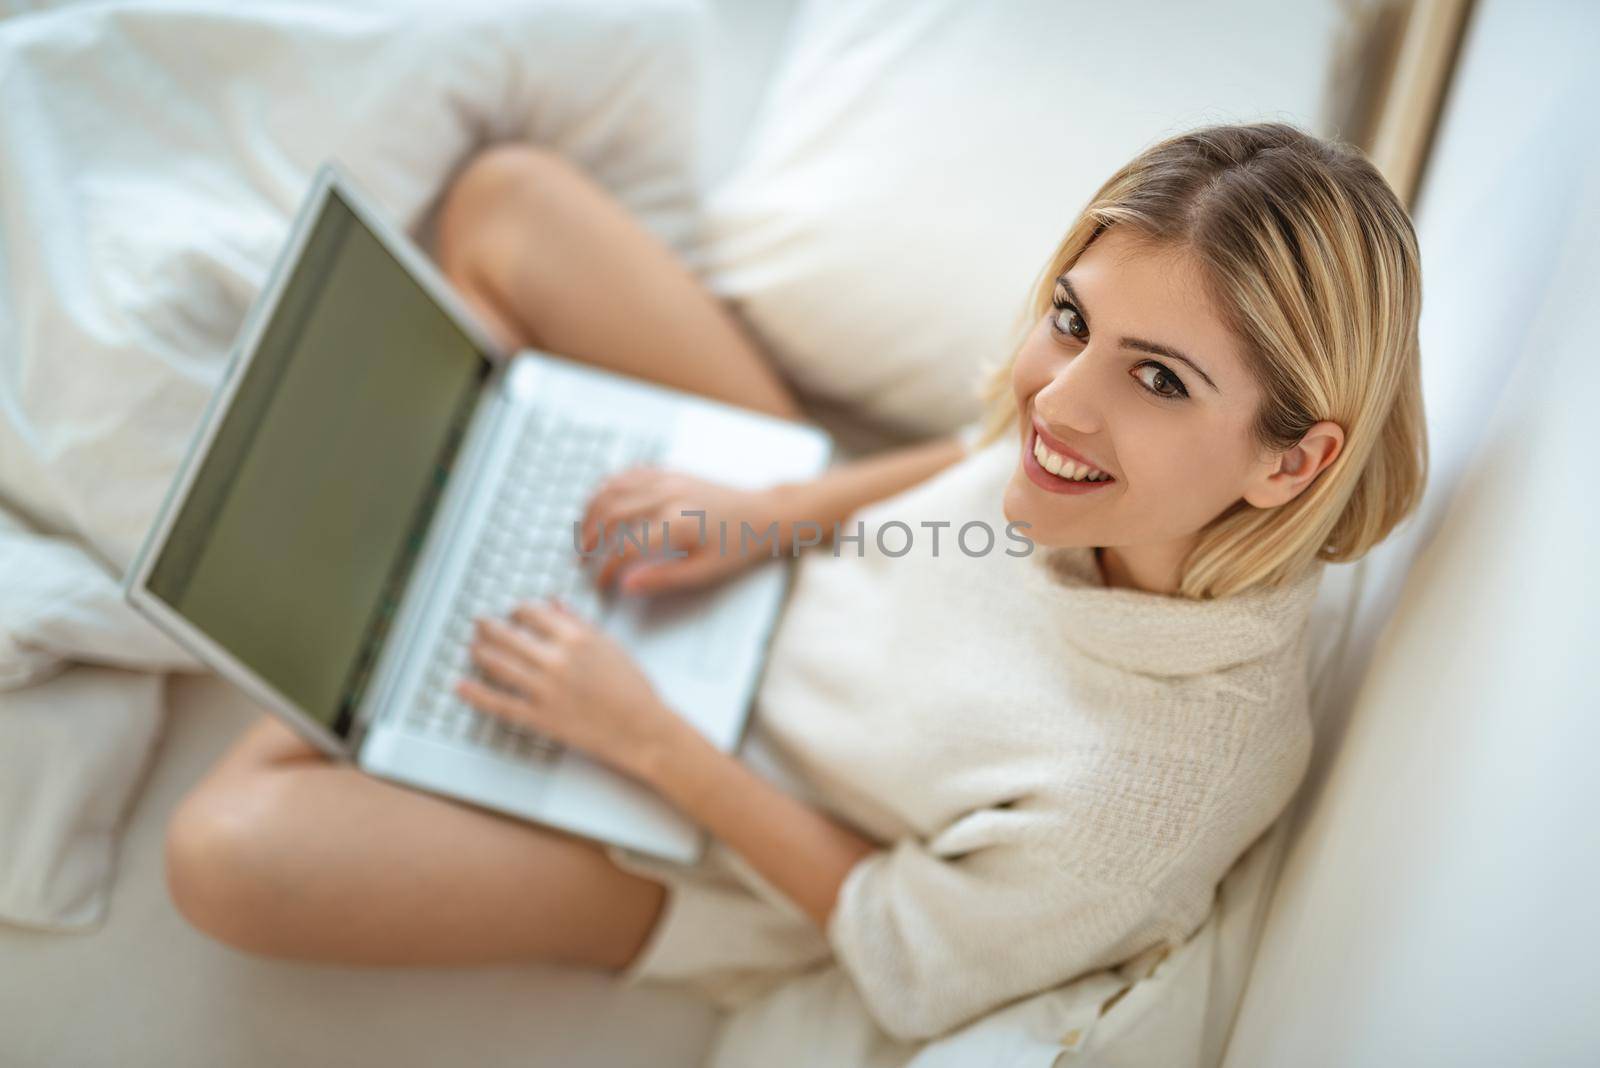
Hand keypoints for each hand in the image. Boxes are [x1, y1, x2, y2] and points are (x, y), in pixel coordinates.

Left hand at [455, 597, 687, 780]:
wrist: (643, 730)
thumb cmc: (633, 689)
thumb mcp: (610, 646)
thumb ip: (579, 623)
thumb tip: (555, 603)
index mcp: (576, 637)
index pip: (532, 613)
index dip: (517, 610)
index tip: (512, 612)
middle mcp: (557, 659)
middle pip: (508, 635)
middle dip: (488, 627)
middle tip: (479, 623)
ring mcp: (546, 689)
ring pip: (499, 665)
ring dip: (479, 653)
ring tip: (471, 648)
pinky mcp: (541, 717)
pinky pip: (500, 703)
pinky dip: (476, 694)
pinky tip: (460, 686)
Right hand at [577, 466, 795, 595]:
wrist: (762, 513)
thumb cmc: (737, 546)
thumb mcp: (705, 572)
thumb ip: (663, 579)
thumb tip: (625, 586)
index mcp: (677, 524)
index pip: (625, 549)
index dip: (606, 570)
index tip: (601, 585)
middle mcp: (667, 496)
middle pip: (611, 514)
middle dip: (590, 539)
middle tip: (584, 561)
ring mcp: (666, 479)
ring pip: (612, 488)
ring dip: (592, 511)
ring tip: (585, 535)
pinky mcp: (668, 471)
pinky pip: (627, 473)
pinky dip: (607, 488)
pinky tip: (601, 505)